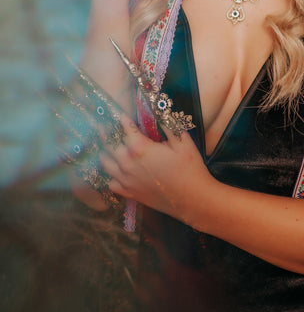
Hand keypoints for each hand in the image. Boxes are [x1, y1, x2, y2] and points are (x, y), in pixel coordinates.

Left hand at [99, 115, 214, 225]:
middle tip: (104, 125)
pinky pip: (110, 182)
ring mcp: (126, 180)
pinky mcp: (129, 193)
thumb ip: (166, 125)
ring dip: (104, 152)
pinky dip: (110, 174)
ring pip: (105, 163)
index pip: (124, 128)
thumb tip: (158, 113)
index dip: (122, 118)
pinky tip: (115, 169)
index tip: (120, 113)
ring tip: (106, 145)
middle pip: (109, 144)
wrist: (192, 199)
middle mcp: (127, 163)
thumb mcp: (181, 140)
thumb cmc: (189, 168)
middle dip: (106, 132)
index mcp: (140, 147)